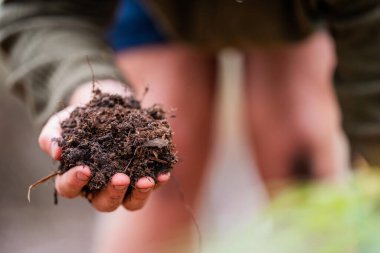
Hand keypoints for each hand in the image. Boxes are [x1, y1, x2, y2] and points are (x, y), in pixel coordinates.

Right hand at [38, 80, 170, 211]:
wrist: (107, 108)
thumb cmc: (80, 119)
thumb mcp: (62, 122)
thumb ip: (52, 136)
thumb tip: (56, 151)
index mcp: (75, 178)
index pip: (69, 188)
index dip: (74, 182)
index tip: (84, 170)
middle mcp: (99, 188)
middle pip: (104, 203)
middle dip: (112, 193)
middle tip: (120, 178)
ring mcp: (123, 185)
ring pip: (130, 202)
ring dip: (139, 194)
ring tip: (146, 180)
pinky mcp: (142, 175)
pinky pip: (152, 185)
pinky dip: (158, 181)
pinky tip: (164, 172)